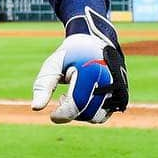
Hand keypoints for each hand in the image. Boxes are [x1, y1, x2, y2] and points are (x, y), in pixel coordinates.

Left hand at [32, 7, 128, 123]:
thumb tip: (35, 108)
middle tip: (62, 99)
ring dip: (82, 113)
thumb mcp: (53, 65)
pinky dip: (93, 111)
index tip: (52, 115)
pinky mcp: (122, 94)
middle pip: (87, 114)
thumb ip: (43, 86)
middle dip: (71, 112)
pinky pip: (106, 113)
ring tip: (73, 96)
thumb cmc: (70, 53)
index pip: (77, 104)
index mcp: (91, 72)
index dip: (63, 114)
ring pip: (97, 117)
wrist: (95, 40)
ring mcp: (119, 88)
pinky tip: (84, 98)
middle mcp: (109, 81)